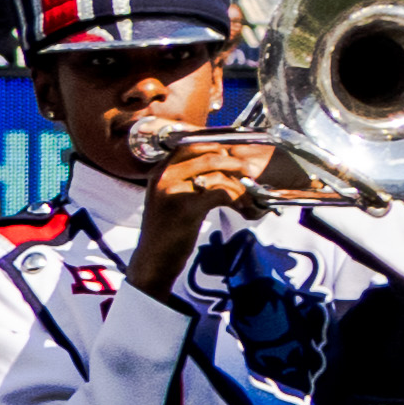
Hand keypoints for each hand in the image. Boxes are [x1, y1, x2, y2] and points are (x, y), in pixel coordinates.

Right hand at [126, 132, 275, 297]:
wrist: (152, 261)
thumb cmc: (167, 232)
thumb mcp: (171, 199)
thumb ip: (187, 180)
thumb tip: (222, 165)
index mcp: (160, 170)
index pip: (192, 143)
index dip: (219, 145)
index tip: (237, 154)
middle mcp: (163, 175)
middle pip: (208, 153)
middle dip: (235, 162)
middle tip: (250, 174)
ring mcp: (172, 190)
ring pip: (217, 172)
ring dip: (240, 183)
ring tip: (250, 196)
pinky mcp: (184, 207)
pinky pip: (221, 193)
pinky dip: (238, 200)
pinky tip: (244, 210)